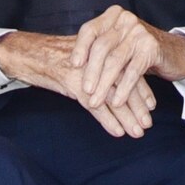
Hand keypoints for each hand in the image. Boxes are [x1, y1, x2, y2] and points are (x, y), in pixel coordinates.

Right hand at [0, 30, 154, 138]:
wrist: (33, 54)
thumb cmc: (58, 57)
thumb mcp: (85, 58)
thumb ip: (102, 68)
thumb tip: (120, 83)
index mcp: (105, 53)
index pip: (129, 72)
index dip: (141, 90)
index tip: (151, 105)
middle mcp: (100, 60)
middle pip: (125, 86)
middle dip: (138, 106)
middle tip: (148, 123)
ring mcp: (88, 72)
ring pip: (114, 97)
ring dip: (127, 117)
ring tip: (137, 131)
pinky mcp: (75, 83)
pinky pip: (96, 106)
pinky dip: (108, 121)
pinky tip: (118, 131)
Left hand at [71, 6, 184, 109]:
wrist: (175, 52)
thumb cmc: (139, 50)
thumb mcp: (118, 43)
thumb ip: (99, 48)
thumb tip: (71, 65)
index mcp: (113, 16)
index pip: (91, 29)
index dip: (80, 48)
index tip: (74, 65)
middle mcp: (125, 20)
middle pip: (102, 46)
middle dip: (91, 72)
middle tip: (85, 91)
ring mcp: (139, 33)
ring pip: (116, 60)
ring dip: (104, 84)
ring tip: (95, 101)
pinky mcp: (151, 48)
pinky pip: (133, 70)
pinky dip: (123, 88)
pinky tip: (116, 101)